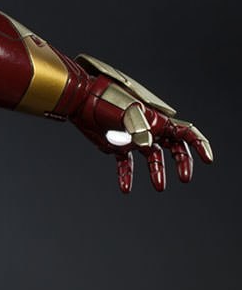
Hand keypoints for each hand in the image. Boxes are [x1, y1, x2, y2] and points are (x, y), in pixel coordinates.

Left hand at [71, 74, 213, 192]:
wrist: (80, 101)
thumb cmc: (106, 100)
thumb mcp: (126, 111)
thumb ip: (139, 128)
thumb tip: (146, 146)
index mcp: (156, 120)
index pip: (186, 133)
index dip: (199, 145)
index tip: (208, 160)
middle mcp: (148, 130)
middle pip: (173, 148)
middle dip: (182, 163)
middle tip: (184, 178)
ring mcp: (133, 139)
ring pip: (152, 159)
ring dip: (157, 173)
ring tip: (159, 187)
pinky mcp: (116, 146)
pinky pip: (126, 164)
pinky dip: (127, 176)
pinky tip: (126, 189)